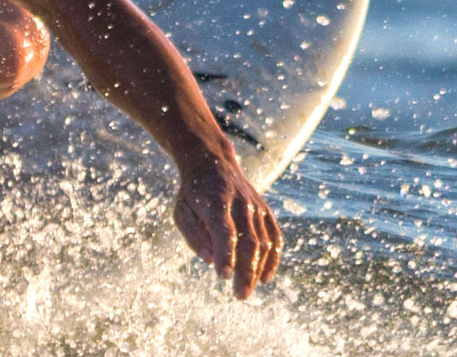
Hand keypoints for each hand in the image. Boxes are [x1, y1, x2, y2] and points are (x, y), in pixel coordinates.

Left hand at [173, 159, 281, 298]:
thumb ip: (193, 235)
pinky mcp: (266, 210)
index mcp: (216, 202)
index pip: (225, 231)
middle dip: (245, 270)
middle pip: (249, 240)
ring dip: (257, 269)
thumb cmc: (192, 192)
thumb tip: (210, 260)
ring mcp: (256, 206)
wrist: (213, 162)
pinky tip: (264, 277)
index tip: (223, 277)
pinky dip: (273, 258)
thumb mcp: (182, 211)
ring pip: (264, 241)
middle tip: (239, 295)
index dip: (226, 255)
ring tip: (245, 291)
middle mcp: (240, 203)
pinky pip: (275, 236)